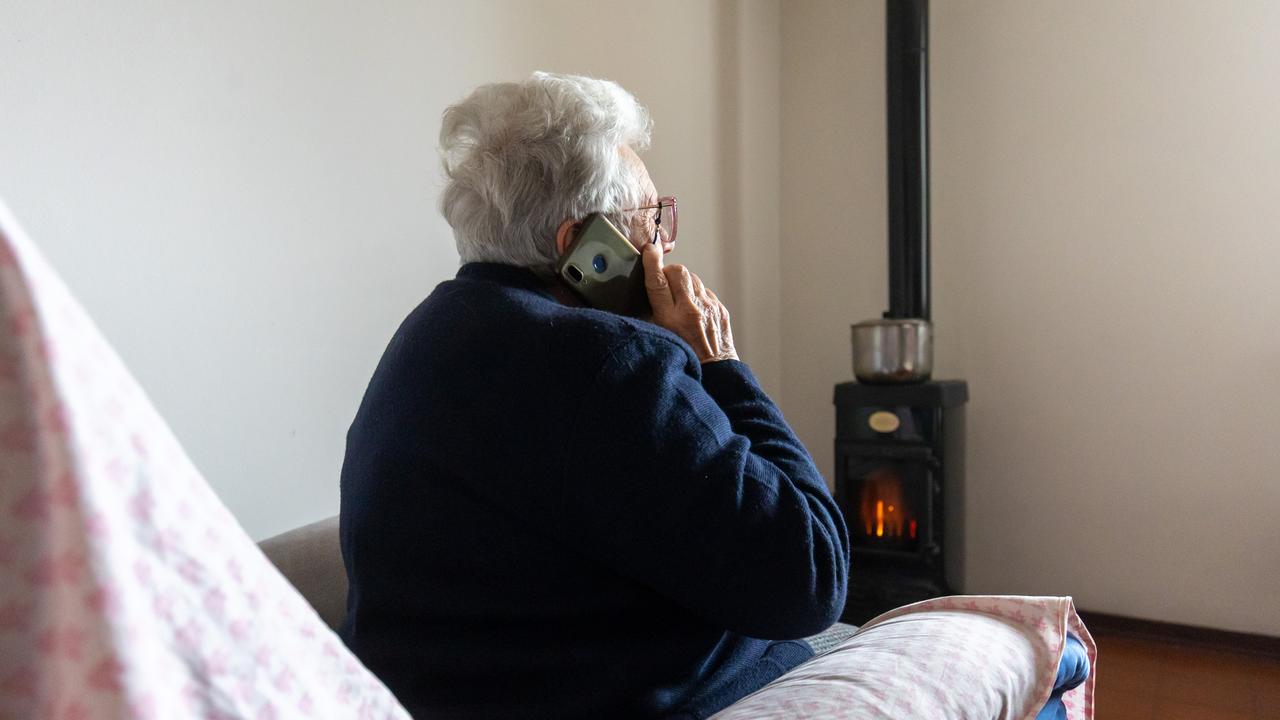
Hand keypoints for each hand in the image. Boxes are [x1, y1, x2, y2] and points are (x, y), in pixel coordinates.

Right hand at [642, 243, 737, 363]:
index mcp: (671, 319)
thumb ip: (651, 315)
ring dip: (683, 283)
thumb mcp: (658, 338)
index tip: (649, 249)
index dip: (652, 262)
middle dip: (668, 271)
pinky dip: (697, 295)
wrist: (715, 375)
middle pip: (678, 272)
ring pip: (693, 278)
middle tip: (663, 283)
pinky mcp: (720, 310)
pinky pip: (705, 291)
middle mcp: (691, 311)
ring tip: (679, 299)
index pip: (658, 281)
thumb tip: (648, 292)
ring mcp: (709, 309)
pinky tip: (693, 310)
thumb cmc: (683, 360)